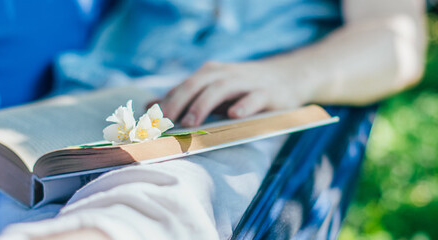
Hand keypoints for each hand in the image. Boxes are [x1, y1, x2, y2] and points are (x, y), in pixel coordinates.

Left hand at [160, 61, 311, 126]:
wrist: (288, 77)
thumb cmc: (243, 89)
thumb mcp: (213, 90)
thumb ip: (185, 98)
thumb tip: (149, 107)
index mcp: (210, 74)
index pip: (183, 87)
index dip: (166, 103)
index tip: (150, 122)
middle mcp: (225, 74)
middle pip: (197, 84)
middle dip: (179, 102)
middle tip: (165, 122)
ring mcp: (247, 82)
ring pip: (221, 89)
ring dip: (203, 105)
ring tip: (190, 122)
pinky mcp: (268, 93)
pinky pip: (254, 97)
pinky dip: (243, 105)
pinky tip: (234, 115)